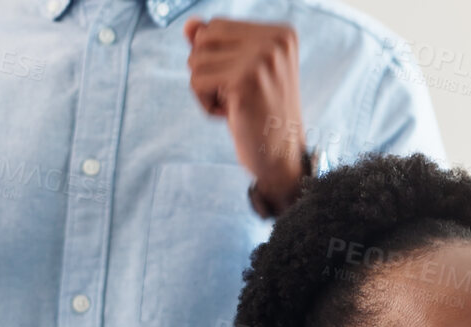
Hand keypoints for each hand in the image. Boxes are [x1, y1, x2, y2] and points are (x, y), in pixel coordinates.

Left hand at [183, 18, 306, 211]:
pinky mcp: (244, 81)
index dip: (217, 58)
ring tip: (236, 106)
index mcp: (281, 33)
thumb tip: (189, 25)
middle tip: (237, 96)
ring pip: (196, 60)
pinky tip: (231, 115)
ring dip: (207, 89)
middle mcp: (276, 41)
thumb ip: (215, 44)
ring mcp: (262, 59)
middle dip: (207, 70)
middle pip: (204, 38)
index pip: (217, 26)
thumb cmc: (260, 115)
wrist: (281, 158)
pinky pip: (196, 82)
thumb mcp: (239, 72)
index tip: (245, 84)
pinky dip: (206, 104)